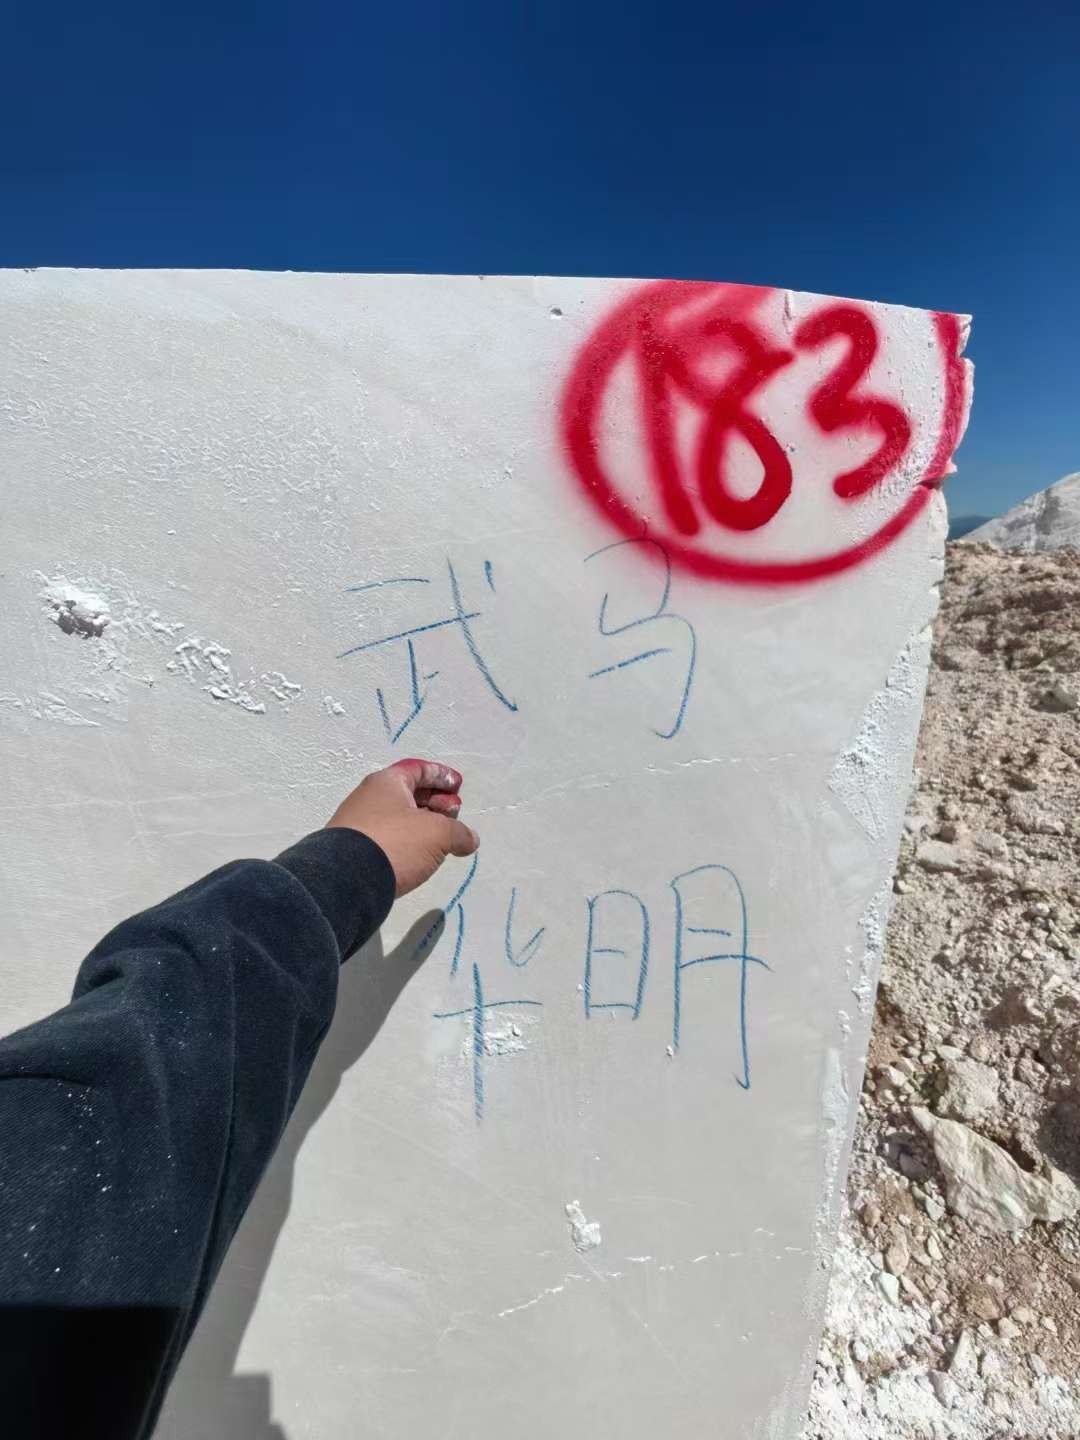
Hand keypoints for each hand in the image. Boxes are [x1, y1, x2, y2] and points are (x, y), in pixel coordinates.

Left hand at [326, 759, 478, 897]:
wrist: (345, 881)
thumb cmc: (395, 843)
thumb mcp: (438, 834)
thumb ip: (459, 833)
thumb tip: (470, 840)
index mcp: (387, 782)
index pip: (418, 769)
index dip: (441, 775)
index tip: (458, 786)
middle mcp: (369, 797)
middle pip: (409, 793)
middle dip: (436, 801)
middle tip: (454, 814)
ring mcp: (359, 824)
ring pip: (398, 817)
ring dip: (423, 824)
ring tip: (442, 840)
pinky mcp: (354, 850)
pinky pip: (388, 837)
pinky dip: (408, 841)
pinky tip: (419, 856)